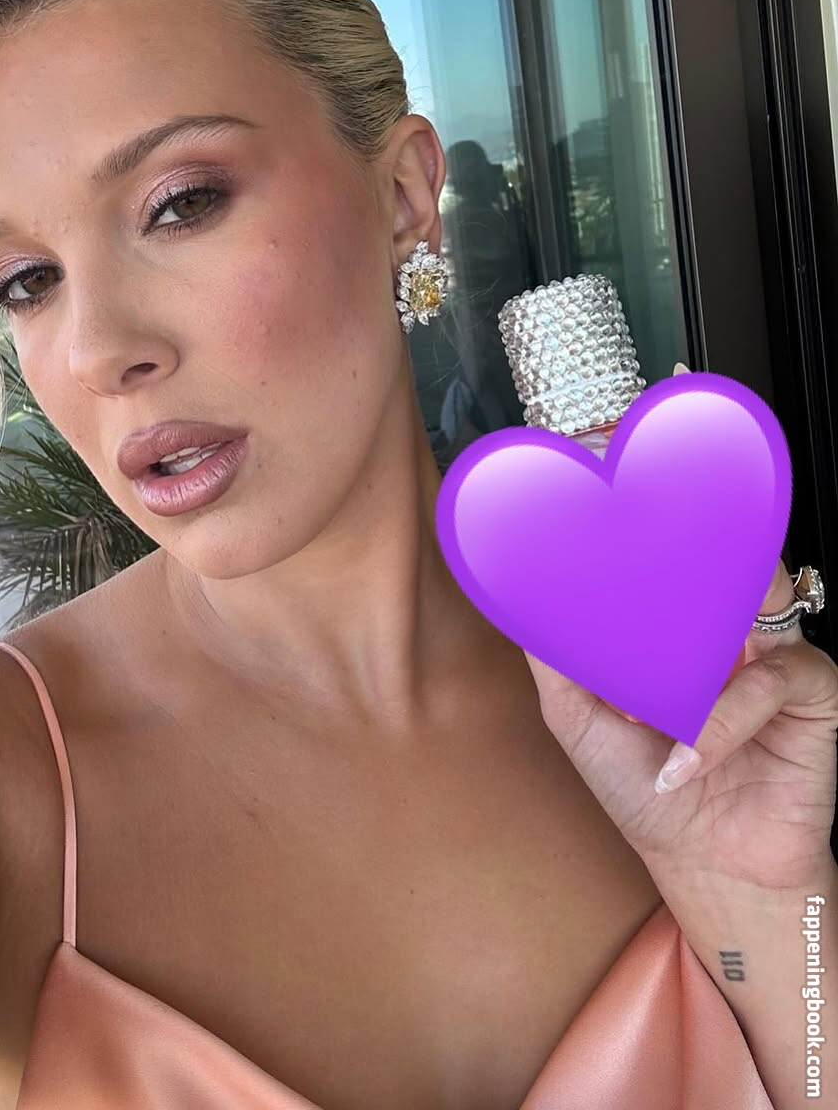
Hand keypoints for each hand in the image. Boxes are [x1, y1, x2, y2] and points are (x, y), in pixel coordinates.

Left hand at [522, 362, 837, 893]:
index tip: (587, 455)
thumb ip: (554, 651)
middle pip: (714, 541)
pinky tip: (679, 760)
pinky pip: (767, 679)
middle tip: (631, 497)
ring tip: (659, 655)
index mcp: (674, 615)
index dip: (640, 493)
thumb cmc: (646, 785)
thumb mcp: (578, 715)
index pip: (665, 542)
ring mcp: (770, 644)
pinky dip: (717, 721)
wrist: (706, 863)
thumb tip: (512, 586)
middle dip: (680, 516)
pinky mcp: (811, 691)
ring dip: (700, 614)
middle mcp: (723, 617)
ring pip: (749, 586)